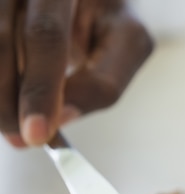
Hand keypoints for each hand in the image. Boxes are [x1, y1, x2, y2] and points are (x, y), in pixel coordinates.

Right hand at [0, 0, 152, 146]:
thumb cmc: (110, 17)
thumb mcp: (127, 42)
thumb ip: (102, 81)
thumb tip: (60, 120)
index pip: (45, 36)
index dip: (38, 88)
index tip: (36, 134)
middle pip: (2, 41)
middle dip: (9, 100)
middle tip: (21, 140)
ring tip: (13, 126)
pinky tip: (8, 104)